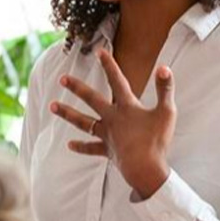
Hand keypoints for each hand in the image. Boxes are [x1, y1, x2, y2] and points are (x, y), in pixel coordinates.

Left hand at [49, 48, 175, 198]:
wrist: (145, 169)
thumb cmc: (157, 141)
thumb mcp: (166, 112)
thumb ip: (165, 88)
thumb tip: (164, 67)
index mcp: (126, 107)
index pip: (117, 81)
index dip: (109, 65)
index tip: (99, 52)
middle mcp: (112, 119)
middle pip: (91, 99)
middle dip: (76, 88)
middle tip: (61, 78)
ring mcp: (107, 135)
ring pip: (83, 122)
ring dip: (68, 113)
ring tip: (52, 106)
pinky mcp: (107, 151)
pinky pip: (91, 148)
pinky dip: (81, 146)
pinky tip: (69, 145)